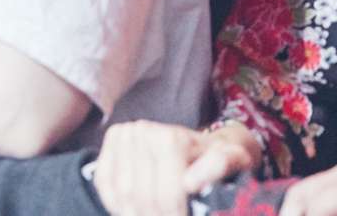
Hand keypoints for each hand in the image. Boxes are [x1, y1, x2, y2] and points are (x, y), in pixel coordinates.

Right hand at [92, 121, 258, 215]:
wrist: (198, 144)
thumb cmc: (216, 158)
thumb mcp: (232, 160)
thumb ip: (218, 167)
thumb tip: (189, 182)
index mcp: (172, 137)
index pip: (168, 190)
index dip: (174, 213)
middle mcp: (143, 130)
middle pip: (142, 192)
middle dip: (154, 215)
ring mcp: (124, 136)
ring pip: (121, 190)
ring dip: (134, 213)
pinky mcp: (110, 145)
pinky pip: (104, 182)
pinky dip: (115, 204)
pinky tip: (132, 212)